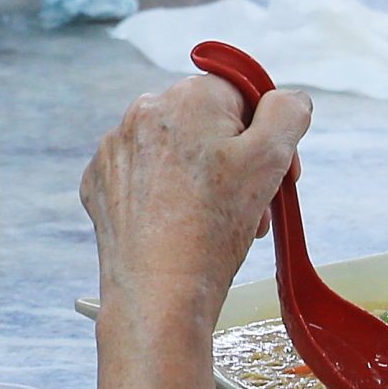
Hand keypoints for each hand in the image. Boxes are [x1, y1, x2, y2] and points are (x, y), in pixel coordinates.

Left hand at [81, 79, 309, 327]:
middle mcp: (143, 112)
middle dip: (238, 161)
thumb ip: (288, 113)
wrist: (159, 293)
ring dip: (206, 179)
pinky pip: (144, 177)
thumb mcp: (270, 160)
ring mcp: (115, 149)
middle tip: (255, 205)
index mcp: (186, 97)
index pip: (242, 95)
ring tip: (222, 223)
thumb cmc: (214, 227)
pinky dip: (166, 196)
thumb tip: (288, 97)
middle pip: (208, 125)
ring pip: (176, 152)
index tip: (279, 173)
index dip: (268, 134)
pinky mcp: (99, 183)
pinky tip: (182, 226)